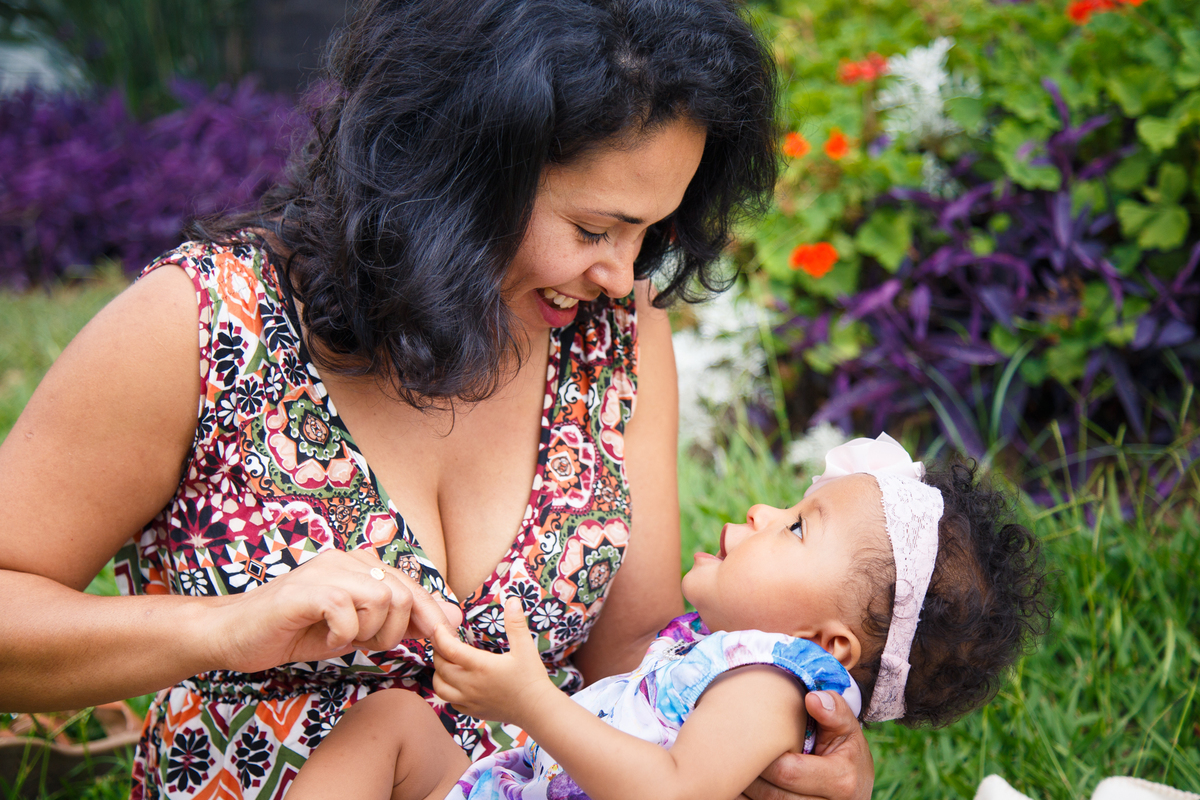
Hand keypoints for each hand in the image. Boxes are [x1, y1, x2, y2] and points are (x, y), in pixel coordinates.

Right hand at [213, 549, 462, 672]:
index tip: (441, 638)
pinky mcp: (305, 590)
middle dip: (398, 629)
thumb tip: (449, 621)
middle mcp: (345, 560)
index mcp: (359, 565)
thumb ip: (396, 622)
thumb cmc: (293, 631)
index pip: (410, 585)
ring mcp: (324, 571)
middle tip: (371, 644)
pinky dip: (343, 634)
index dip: (430, 614)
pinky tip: (326, 638)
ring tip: (345, 640)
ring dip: (371, 631)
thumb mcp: (354, 630)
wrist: (233, 634)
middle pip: (402, 592)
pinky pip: (347, 610)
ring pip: (381, 598)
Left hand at [431, 597, 550, 725]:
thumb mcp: (525, 647)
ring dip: (439, 673)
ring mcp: (470, 700)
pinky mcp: (472, 711)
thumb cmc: (532, 677)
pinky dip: (447, 690)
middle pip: (440, 667)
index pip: (449, 649)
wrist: (537, 709)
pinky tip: (456, 682)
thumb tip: (512, 600)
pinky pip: (450, 701)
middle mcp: (470, 684)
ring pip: (440, 687)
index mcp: (481, 666)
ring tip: (447, 662)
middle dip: (438, 652)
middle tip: (442, 641)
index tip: (437, 626)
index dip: (439, 636)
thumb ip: (516, 623)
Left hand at [741, 691, 874, 799]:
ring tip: (732, 770)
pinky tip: (741, 787)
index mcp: (842, 780)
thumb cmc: (845, 750)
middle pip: (774, 796)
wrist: (856, 785)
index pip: (788, 772)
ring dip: (746, 792)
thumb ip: (833, 711)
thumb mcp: (846, 728)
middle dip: (751, 776)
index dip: (764, 757)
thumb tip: (812, 699)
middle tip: (733, 754)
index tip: (751, 739)